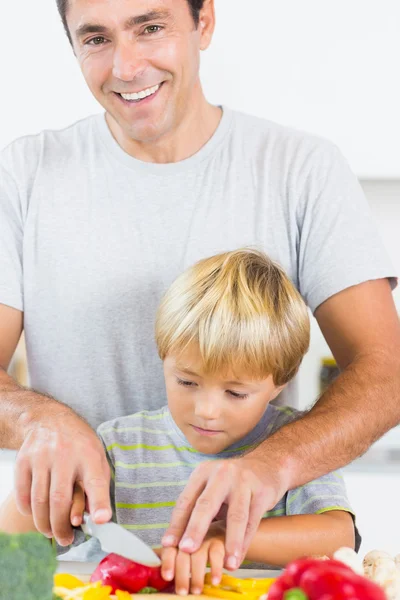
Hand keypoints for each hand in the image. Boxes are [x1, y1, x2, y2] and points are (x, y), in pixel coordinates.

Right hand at [15, 404, 110, 544]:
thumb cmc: (79, 445)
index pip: (96, 481)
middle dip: (62, 527)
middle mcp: (65, 454)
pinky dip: (29, 511)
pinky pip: (23, 494)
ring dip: (44, 524)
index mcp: (89, 455)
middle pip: (60, 499)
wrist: (50, 420)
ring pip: (39, 500)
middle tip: (66, 540)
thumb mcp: (96, 458)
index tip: (102, 520)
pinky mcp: (24, 461)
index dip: (99, 502)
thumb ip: (98, 485)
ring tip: (51, 533)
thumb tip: (95, 517)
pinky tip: (36, 515)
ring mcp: (41, 457)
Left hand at [161, 521, 225, 594]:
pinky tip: (215, 580)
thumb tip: (151, 570)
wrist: (224, 525)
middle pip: (183, 553)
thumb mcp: (184, 545)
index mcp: (178, 536)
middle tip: (182, 591)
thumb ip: (170, 555)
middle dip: (182, 573)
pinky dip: (216, 568)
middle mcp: (190, 534)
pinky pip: (218, 553)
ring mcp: (206, 535)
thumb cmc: (200, 540)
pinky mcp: (221, 539)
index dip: (168, 562)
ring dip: (197, 574)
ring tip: (196, 589)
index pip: (169, 548)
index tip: (167, 576)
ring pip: (199, 555)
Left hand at [162, 453, 288, 569]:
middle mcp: (222, 474)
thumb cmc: (231, 483)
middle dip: (195, 528)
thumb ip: (196, 508)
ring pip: (236, 516)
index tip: (168, 544)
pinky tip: (238, 558)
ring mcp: (243, 482)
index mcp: (203, 472)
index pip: (186, 500)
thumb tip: (174, 541)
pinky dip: (245, 543)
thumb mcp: (211, 486)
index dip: (176, 523)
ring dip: (230, 542)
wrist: (266, 465)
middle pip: (206, 504)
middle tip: (186, 550)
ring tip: (225, 564)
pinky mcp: (262, 492)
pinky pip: (252, 522)